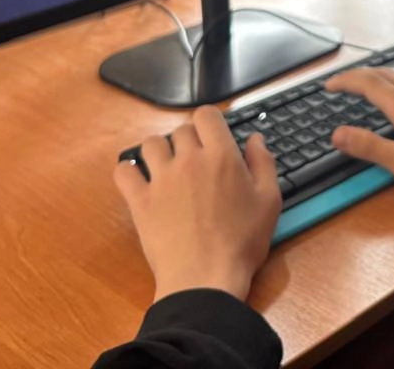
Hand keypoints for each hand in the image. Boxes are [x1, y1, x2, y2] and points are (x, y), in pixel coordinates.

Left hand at [113, 107, 281, 302]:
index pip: (206, 115)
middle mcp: (188, 159)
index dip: (210, 123)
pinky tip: (139, 182)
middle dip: (189, 141)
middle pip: (180, 130)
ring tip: (168, 169)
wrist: (205, 278)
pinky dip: (129, 172)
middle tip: (197, 163)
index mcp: (221, 155)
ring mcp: (160, 179)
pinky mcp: (139, 201)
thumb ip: (263, 163)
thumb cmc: (242, 242)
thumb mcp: (269, 201)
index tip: (214, 139)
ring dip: (160, 151)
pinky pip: (123, 171)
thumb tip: (255, 138)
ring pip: (150, 144)